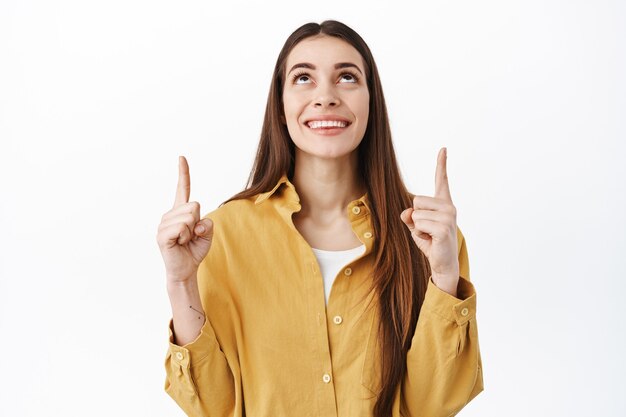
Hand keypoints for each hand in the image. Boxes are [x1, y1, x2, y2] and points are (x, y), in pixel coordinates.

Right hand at [156, 156, 213, 285]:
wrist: (186, 270)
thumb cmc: (195, 250)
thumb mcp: (207, 234)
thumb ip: (207, 223)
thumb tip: (197, 222)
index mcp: (181, 211)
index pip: (183, 189)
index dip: (183, 173)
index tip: (182, 157)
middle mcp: (170, 214)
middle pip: (194, 206)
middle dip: (198, 223)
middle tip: (190, 236)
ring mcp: (164, 224)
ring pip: (189, 217)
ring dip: (192, 232)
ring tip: (184, 241)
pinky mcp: (162, 235)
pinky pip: (182, 227)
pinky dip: (185, 237)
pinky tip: (179, 244)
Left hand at [400, 147, 458, 294]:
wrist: (442, 263)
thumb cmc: (430, 242)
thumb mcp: (416, 226)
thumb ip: (410, 216)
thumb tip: (407, 212)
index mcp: (443, 203)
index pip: (441, 180)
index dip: (441, 164)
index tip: (443, 149)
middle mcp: (449, 207)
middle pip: (416, 200)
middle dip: (415, 217)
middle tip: (427, 230)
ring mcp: (449, 217)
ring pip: (416, 214)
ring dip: (417, 227)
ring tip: (430, 236)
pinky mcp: (444, 228)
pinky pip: (419, 224)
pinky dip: (420, 234)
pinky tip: (432, 240)